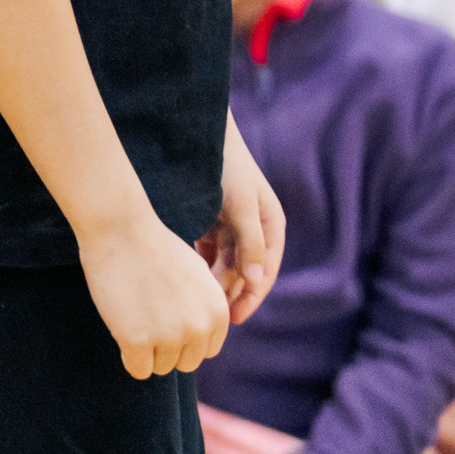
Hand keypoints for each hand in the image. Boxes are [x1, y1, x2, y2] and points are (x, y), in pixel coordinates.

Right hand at [79, 210, 230, 377]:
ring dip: (145, 350)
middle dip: (165, 347)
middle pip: (184, 363)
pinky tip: (122, 331)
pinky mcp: (137, 341)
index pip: (205, 351)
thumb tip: (202, 335)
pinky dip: (128, 356)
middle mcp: (199, 328)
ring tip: (132, 317)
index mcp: (217, 313)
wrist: (120, 229)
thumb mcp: (196, 274)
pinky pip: (137, 369)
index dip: (183, 337)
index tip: (163, 315)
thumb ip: (205, 306)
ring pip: (160, 367)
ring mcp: (168, 336)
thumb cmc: (153, 245)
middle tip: (144, 318)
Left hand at [200, 116, 284, 322]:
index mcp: (270, 227)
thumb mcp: (240, 206)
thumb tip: (257, 282)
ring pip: (223, 263)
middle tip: (208, 316)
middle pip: (243, 271)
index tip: (233, 319)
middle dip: (228, 293)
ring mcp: (232, 225)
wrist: (199, 133)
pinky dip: (199, 263)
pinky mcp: (210, 219)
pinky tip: (184, 277)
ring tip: (194, 301)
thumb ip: (249, 243)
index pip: (263, 273)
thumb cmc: (226, 167)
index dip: (250, 298)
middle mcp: (254, 229)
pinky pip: (206, 249)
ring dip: (212, 281)